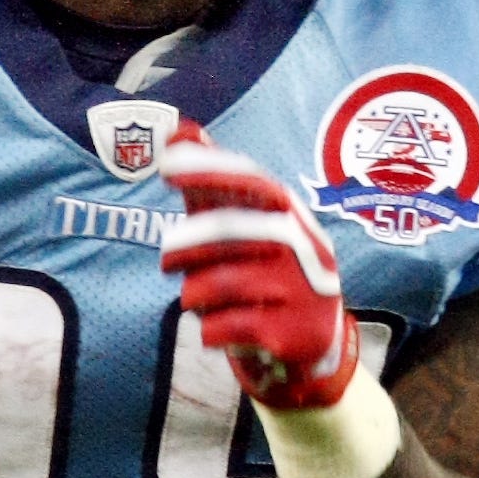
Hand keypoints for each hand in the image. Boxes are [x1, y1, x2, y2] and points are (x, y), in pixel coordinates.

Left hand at [159, 137, 360, 409]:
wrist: (313, 348)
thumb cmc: (266, 276)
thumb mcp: (246, 229)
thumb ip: (214, 183)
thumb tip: (180, 129)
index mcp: (293, 216)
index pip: (251, 182)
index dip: (208, 170)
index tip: (166, 166)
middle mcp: (304, 247)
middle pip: (230, 232)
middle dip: (186, 247)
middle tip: (165, 262)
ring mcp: (302, 291)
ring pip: (221, 284)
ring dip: (195, 294)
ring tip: (196, 299)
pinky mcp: (292, 333)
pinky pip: (227, 326)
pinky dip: (210, 330)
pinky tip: (216, 331)